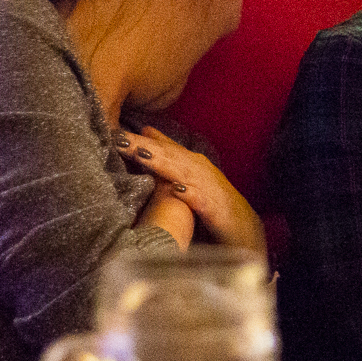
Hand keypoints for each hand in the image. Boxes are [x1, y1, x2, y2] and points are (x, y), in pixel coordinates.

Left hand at [116, 125, 267, 256]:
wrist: (243, 229)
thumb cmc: (213, 201)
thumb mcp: (190, 176)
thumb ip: (170, 156)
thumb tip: (147, 133)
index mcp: (192, 163)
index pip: (164, 147)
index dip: (142, 139)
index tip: (118, 131)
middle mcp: (200, 171)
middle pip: (169, 156)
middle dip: (145, 146)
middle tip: (121, 138)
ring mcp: (208, 188)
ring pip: (182, 173)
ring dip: (163, 163)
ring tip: (142, 155)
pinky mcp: (216, 209)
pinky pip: (201, 200)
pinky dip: (190, 193)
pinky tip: (177, 189)